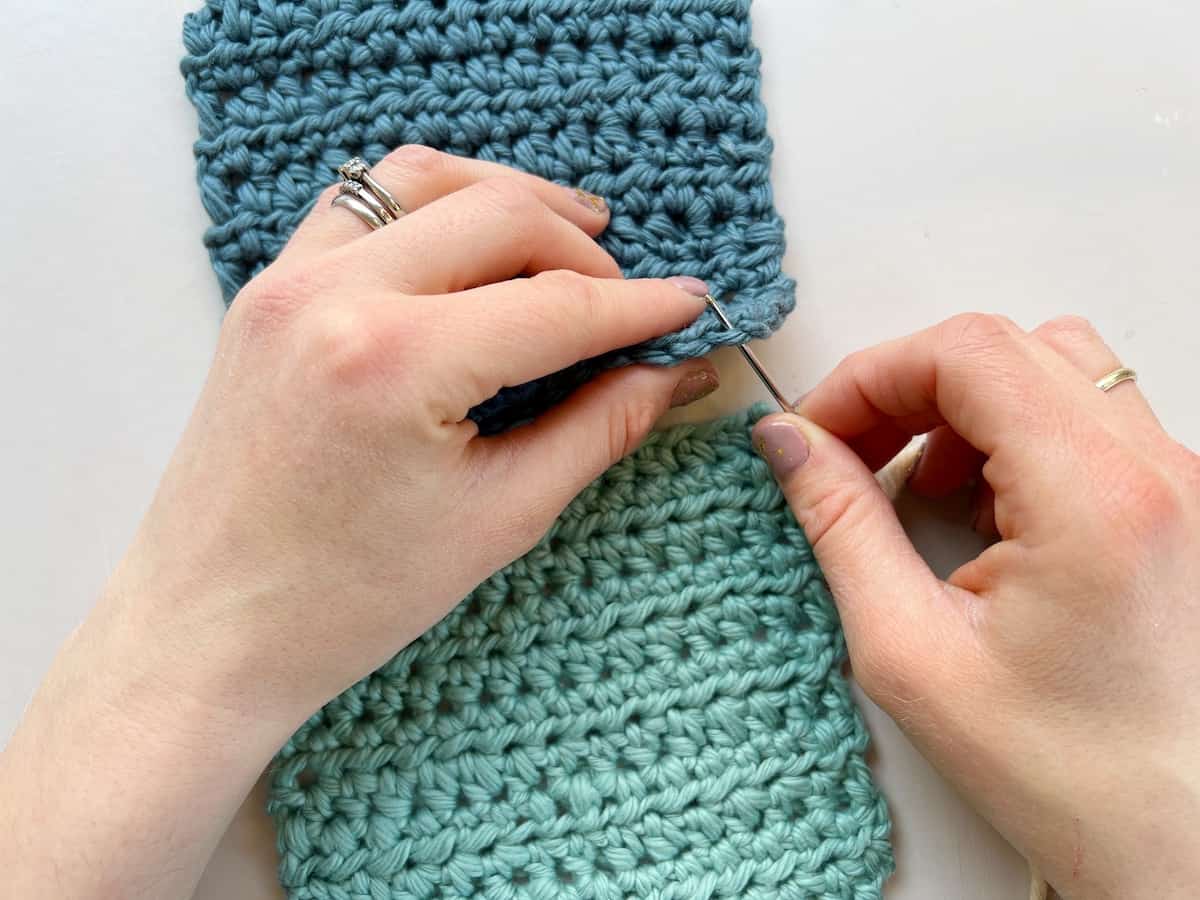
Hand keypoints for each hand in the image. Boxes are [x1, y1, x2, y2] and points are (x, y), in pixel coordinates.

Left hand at [0, 147, 716, 899]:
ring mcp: (287, 281)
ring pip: (425, 181)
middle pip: (499, 214)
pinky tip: (471, 244)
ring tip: (570, 239)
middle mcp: (334, 295)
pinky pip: (360, 203)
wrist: (209, 629)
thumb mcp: (498, 519)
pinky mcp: (266, 291)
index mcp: (396, 361)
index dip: (641, 305)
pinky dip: (430, 206)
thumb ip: (599, 429)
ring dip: (510, 200)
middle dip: (585, 248)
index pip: (556, 304)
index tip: (694, 306)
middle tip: (632, 297)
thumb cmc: (347, 600)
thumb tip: (676, 374)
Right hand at [752, 314, 1199, 898]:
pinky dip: (1013, 435)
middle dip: (906, 387)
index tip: (816, 430)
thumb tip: (787, 443)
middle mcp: (1156, 470)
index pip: (967, 353)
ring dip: (963, 406)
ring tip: (919, 486)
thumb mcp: (911, 651)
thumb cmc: (1066, 773)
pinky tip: (980, 510)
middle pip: (1007, 346)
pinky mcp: (1181, 503)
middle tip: (849, 452)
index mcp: (1094, 498)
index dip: (870, 375)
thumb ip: (840, 524)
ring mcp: (1181, 483)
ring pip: (1053, 367)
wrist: (1182, 839)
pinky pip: (1087, 416)